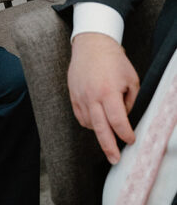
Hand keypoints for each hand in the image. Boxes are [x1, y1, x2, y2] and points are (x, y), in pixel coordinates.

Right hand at [68, 32, 139, 163]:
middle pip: (100, 129)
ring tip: (108, 133)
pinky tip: (97, 121)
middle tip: (115, 160)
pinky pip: (80, 116)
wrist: (92, 44)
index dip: (126, 134)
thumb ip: (130, 102)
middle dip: (109, 147)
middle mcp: (92, 96)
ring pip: (89, 124)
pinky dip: (89, 122)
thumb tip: (124, 120)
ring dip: (100, 131)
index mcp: (108, 92)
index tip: (131, 140)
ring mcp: (80, 96)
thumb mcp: (131, 80)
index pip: (118, 122)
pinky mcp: (73, 95)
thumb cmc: (114, 61)